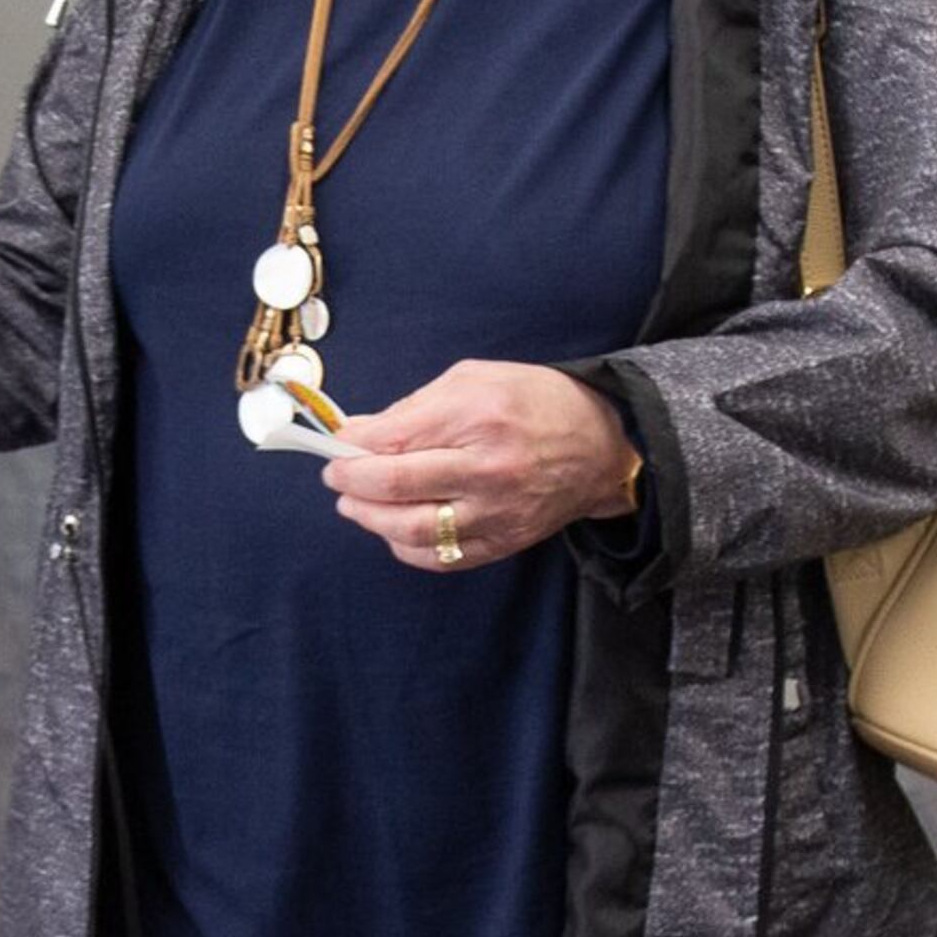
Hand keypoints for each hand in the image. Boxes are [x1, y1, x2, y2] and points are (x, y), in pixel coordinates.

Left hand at [322, 360, 639, 572]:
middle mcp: (487, 467)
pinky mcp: (504, 541)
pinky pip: (441, 557)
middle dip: (350, 482)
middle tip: (336, 476)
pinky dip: (406, 547)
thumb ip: (415, 406)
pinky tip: (393, 529)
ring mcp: (497, 511)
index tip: (337, 443)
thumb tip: (362, 433)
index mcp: (478, 415)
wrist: (601, 444)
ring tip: (354, 505)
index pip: (393, 438)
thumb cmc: (536, 402)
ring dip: (370, 519)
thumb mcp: (474, 378)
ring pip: (412, 530)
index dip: (352, 445)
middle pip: (395, 486)